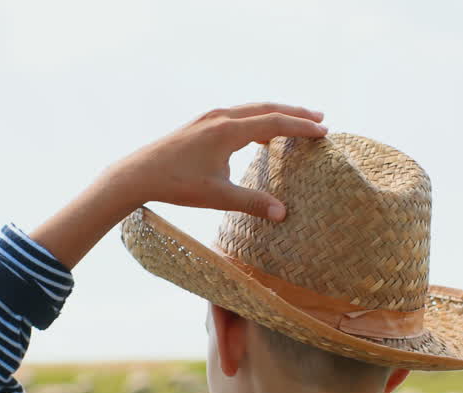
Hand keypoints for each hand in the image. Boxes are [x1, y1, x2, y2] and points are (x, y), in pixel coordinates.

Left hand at [109, 103, 327, 221]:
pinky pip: (236, 115)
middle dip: (295, 113)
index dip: (302, 127)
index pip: (275, 122)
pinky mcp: (200, 124)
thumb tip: (283, 214)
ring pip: (251, 109)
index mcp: (228, 130)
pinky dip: (256, 120)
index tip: (324, 132)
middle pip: (266, 108)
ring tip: (296, 123)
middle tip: (320, 119)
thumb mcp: (218, 196)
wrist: (138, 174)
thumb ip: (252, 202)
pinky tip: (259, 135)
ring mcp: (209, 117)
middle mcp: (220, 117)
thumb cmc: (176, 185)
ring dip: (276, 114)